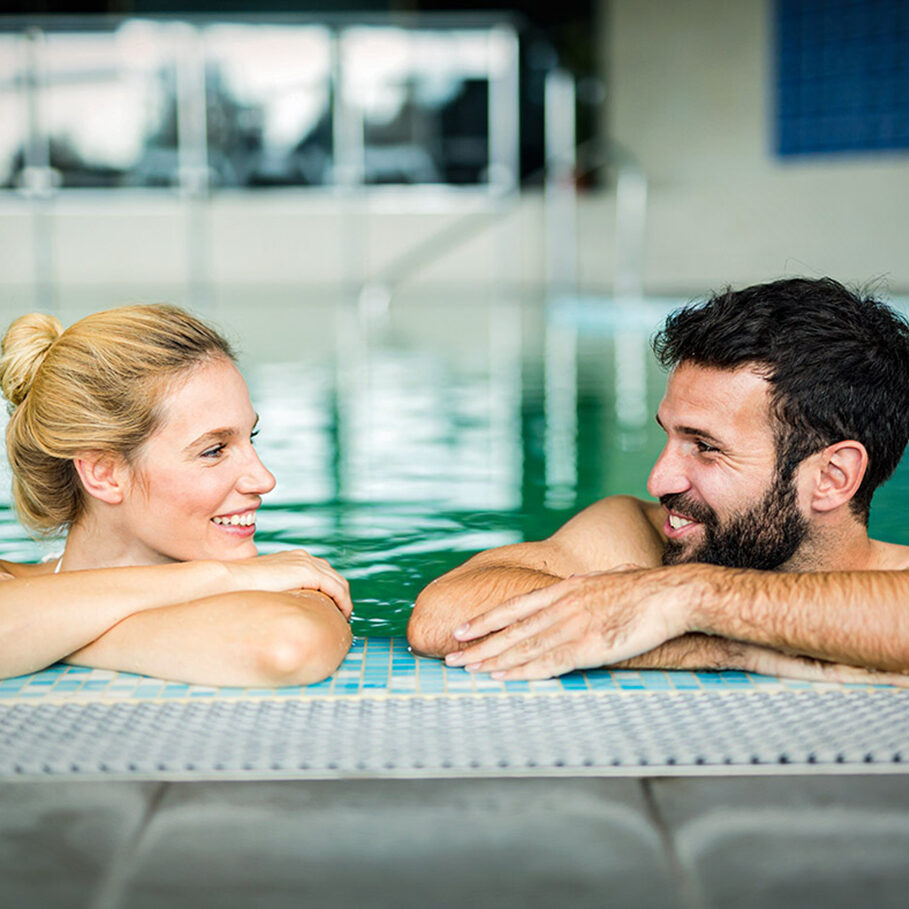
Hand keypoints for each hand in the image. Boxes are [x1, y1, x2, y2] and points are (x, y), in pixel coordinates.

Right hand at [224, 550, 352, 618]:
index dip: (332, 592)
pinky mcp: (307, 572)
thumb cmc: (239, 590)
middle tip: (342, 617)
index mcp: (293, 560)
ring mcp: (306, 562)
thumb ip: (279, 594)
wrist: (228, 580)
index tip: (333, 610)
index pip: (322, 574)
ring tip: (343, 619)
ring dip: (344, 600)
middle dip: (341, 596)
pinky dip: (343, 602)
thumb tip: (283, 613)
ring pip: (338, 582)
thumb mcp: (265, 590)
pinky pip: (335, 588)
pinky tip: (342, 616)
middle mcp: (302, 557)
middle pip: (333, 577)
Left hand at [444, 566, 691, 679]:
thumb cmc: (647, 589)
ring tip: (467, 670)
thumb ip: (584, 586)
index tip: (464, 629)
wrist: (673, 594)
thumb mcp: (607, 579)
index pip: (516, 606)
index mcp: (566, 589)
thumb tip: (572, 584)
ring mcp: (574, 626)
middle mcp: (563, 606)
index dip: (487, 619)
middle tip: (451, 657)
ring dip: (493, 662)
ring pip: (524, 648)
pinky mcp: (589, 647)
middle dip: (480, 645)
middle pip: (512, 629)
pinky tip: (503, 679)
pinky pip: (548, 663)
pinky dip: (522, 672)